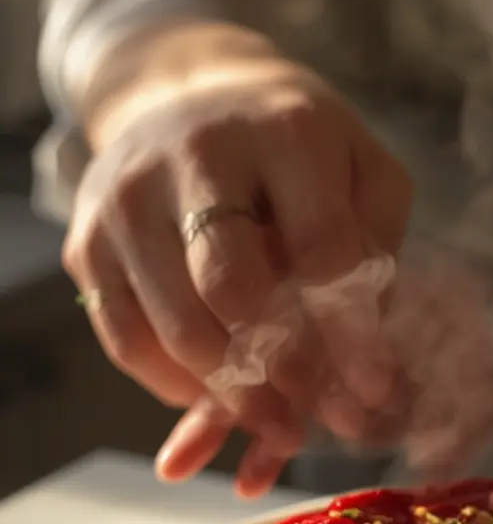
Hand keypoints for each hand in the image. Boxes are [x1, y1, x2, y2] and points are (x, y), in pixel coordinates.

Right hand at [64, 22, 412, 493]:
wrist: (184, 95)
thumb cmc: (297, 149)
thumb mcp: (362, 170)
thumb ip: (375, 246)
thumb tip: (369, 350)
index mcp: (285, 132)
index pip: (321, 246)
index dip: (350, 331)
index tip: (375, 390)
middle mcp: (196, 155)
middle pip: (234, 287)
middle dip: (287, 371)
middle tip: (328, 422)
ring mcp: (127, 198)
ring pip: (176, 326)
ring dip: (234, 396)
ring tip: (282, 428)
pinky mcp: (86, 241)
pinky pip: (126, 339)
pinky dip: (176, 386)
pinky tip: (219, 401)